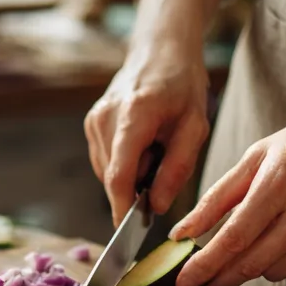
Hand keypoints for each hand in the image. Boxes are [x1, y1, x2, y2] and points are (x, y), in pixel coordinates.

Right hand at [86, 43, 210, 225]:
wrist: (160, 50)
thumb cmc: (182, 85)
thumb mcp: (194, 127)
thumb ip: (176, 169)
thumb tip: (158, 206)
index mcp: (134, 115)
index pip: (120, 175)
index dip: (122, 208)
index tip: (127, 235)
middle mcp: (105, 118)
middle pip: (113, 177)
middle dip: (136, 188)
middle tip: (163, 170)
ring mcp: (94, 121)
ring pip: (108, 172)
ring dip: (131, 175)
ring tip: (154, 150)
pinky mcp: (91, 124)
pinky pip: (105, 161)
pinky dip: (124, 164)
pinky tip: (141, 146)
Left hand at [170, 99, 285, 285]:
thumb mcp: (259, 155)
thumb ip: (218, 196)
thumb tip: (182, 233)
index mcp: (280, 183)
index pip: (232, 239)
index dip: (203, 266)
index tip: (183, 283)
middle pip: (251, 265)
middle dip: (219, 279)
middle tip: (200, 285)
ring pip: (274, 271)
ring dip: (251, 268)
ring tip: (244, 252)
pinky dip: (282, 261)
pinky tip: (282, 241)